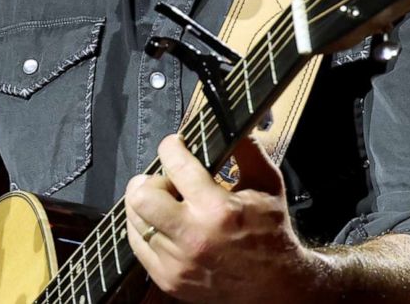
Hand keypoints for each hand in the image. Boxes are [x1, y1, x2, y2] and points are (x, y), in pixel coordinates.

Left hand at [123, 133, 324, 302]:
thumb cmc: (271, 232)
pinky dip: (144, 229)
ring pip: (135, 220)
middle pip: (141, 196)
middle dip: (149, 180)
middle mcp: (193, 236)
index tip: (174, 145)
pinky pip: (137, 245)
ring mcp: (177, 262)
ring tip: (164, 202)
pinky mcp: (168, 279)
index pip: (176, 164)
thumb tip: (231, 123)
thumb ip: (247, 150)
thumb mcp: (268, 185)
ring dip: (146, 205)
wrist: (274, 287)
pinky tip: (161, 223)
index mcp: (218, 209)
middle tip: (164, 179)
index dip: (171, 147)